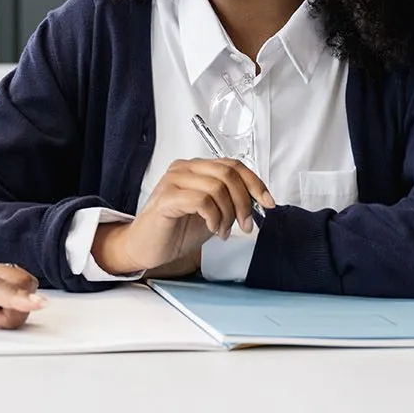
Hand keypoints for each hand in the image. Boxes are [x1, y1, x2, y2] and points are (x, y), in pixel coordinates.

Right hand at [92, 158, 274, 276]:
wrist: (146, 247)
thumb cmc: (176, 230)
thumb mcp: (212, 213)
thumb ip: (230, 201)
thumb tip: (259, 201)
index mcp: (196, 168)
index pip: (234, 165)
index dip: (255, 183)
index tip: (268, 203)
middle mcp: (184, 169)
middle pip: (228, 173)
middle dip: (245, 202)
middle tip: (245, 224)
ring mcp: (173, 181)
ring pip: (217, 187)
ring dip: (228, 214)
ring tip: (222, 230)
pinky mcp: (166, 198)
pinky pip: (202, 201)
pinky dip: (214, 218)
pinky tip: (212, 229)